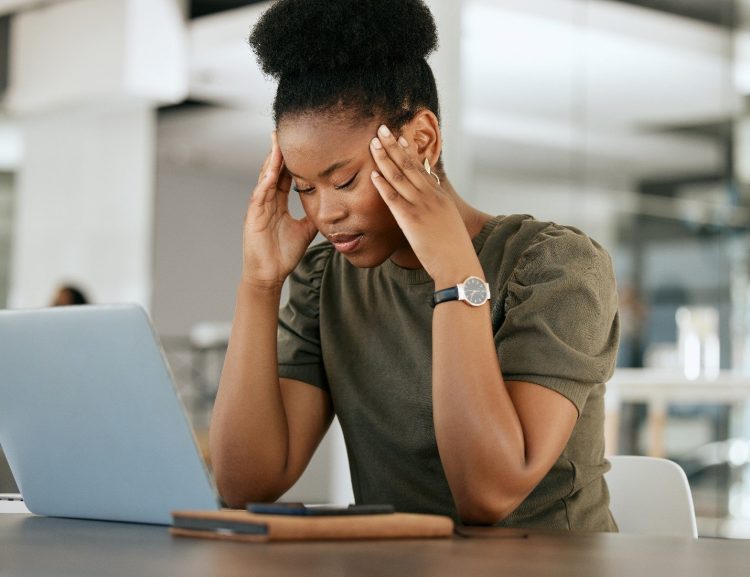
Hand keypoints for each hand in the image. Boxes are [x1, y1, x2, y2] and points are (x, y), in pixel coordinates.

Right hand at [242, 132, 317, 289]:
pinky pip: (260, 195)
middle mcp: (267, 201)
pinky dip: (266, 182)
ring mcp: (259, 207)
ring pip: (265, 178)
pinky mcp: (253, 217)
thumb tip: (330, 207)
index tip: (300, 143)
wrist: (269, 275)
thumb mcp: (305, 230)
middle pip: (273, 170)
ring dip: (271, 160)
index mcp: (277, 203)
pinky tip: (271, 170)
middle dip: (278, 151)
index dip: (291, 160)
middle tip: (284, 130)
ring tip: (276, 141)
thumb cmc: (283, 255)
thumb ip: (314, 216)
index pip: (285, 175)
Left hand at [369, 125, 480, 285]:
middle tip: (382, 129)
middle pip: (409, 165)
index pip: (421, 169)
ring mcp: (421, 206)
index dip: (408, 152)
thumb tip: (430, 213)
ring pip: (399, 176)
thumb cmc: (453, 252)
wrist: (459, 265)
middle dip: (394, 145)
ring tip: (374, 142)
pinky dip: (383, 184)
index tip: (399, 137)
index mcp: (440, 197)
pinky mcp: (411, 219)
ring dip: (385, 157)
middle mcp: (431, 196)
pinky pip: (393, 197)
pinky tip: (373, 173)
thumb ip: (437, 214)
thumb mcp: (448, 226)